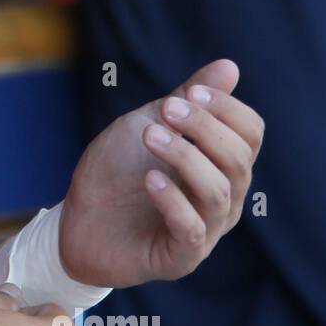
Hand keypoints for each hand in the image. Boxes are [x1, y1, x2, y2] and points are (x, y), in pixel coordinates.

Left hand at [59, 59, 264, 288]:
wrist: (74, 221)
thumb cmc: (116, 172)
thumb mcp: (147, 125)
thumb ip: (186, 99)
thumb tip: (229, 67)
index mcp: (221, 165)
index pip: (251, 133)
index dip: (227, 109)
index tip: (190, 92)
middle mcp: (223, 199)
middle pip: (238, 159)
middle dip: (204, 128)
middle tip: (166, 110)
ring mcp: (205, 230)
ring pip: (218, 191)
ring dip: (184, 157)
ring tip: (149, 135)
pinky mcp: (180, 258)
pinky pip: (192, 229)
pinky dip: (173, 200)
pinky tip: (149, 179)